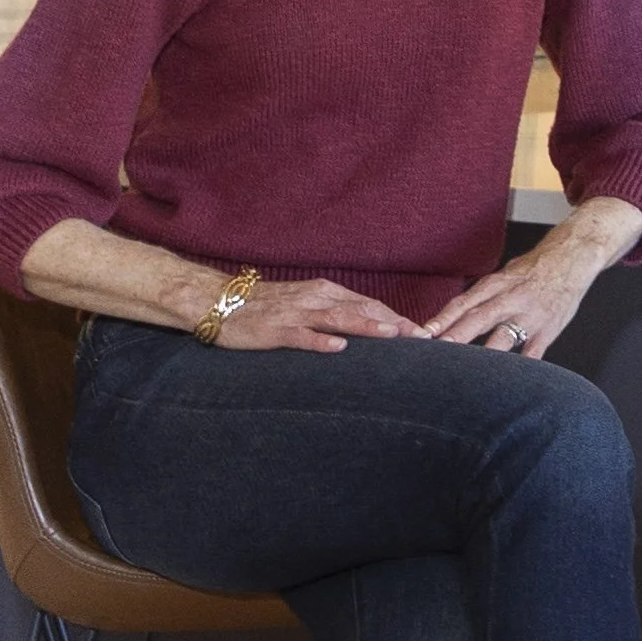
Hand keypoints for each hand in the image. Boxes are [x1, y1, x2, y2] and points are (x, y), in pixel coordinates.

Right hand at [218, 278, 429, 354]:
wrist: (218, 300)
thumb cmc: (263, 306)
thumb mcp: (303, 304)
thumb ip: (332, 313)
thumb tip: (365, 327)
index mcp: (324, 292)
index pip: (369, 305)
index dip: (397, 319)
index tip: (423, 334)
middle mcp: (314, 298)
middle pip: (361, 310)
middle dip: (393, 324)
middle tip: (421, 339)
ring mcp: (295, 314)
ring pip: (337, 319)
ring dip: (366, 327)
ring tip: (391, 337)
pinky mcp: (275, 330)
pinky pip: (301, 336)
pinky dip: (320, 341)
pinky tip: (337, 348)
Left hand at [423, 197, 641, 359]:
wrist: (572, 259)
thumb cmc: (533, 270)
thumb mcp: (503, 275)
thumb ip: (481, 296)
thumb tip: (453, 316)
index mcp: (496, 284)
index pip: (464, 302)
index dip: (443, 318)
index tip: (425, 333)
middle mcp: (511, 299)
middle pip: (478, 318)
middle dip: (456, 336)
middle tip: (437, 350)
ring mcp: (530, 316)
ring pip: (504, 337)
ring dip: (484, 354)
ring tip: (467, 371)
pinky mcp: (547, 330)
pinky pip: (532, 352)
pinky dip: (520, 367)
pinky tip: (508, 381)